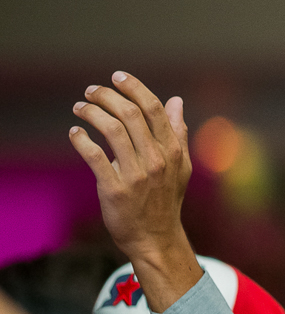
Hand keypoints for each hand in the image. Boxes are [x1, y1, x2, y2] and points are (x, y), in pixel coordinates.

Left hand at [69, 71, 201, 309]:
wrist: (155, 237)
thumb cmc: (166, 199)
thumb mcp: (180, 165)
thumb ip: (177, 132)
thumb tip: (177, 101)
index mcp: (172, 150)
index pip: (154, 109)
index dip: (135, 88)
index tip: (117, 77)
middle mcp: (156, 160)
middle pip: (131, 114)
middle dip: (107, 96)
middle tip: (91, 91)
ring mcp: (136, 174)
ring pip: (112, 131)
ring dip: (92, 113)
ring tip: (79, 108)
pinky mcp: (115, 189)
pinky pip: (95, 157)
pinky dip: (81, 140)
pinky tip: (75, 132)